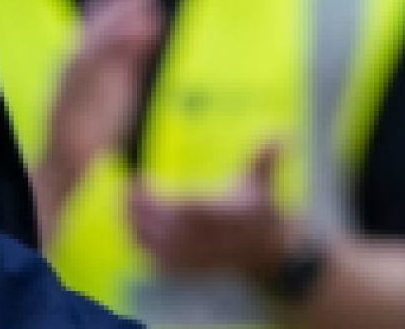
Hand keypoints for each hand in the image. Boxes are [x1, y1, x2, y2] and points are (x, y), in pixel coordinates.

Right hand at [35, 0, 162, 228]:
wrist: (63, 172)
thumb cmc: (91, 130)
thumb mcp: (119, 86)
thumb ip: (132, 55)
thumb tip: (152, 19)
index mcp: (80, 62)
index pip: (95, 21)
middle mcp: (69, 68)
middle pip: (90, 25)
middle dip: (118, 0)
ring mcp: (64, 88)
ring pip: (86, 46)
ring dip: (114, 24)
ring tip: (146, 8)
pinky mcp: (64, 109)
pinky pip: (84, 76)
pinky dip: (107, 54)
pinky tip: (136, 39)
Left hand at [127, 142, 299, 282]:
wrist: (267, 254)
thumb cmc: (260, 210)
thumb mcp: (263, 181)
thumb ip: (266, 157)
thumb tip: (280, 134)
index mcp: (224, 216)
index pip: (187, 208)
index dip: (161, 198)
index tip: (140, 182)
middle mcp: (209, 239)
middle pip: (167, 227)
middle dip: (143, 210)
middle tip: (125, 190)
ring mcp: (198, 257)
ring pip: (159, 246)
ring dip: (137, 226)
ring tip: (123, 203)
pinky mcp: (189, 270)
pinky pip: (160, 261)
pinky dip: (143, 246)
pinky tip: (131, 227)